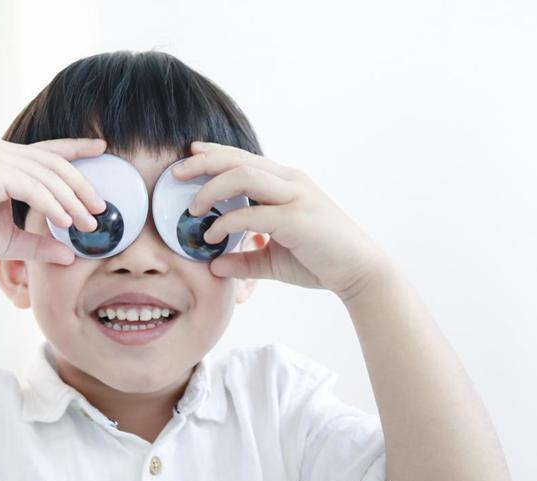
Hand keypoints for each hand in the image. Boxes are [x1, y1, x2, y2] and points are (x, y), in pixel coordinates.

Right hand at [0, 137, 107, 265]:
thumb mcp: (11, 239)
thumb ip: (41, 242)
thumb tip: (71, 254)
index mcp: (3, 158)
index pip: (48, 150)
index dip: (77, 148)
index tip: (102, 149)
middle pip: (54, 163)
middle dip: (82, 186)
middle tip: (101, 209)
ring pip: (47, 175)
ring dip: (72, 200)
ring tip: (88, 223)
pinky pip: (32, 187)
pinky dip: (52, 205)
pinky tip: (65, 222)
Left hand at [175, 141, 390, 300]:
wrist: (360, 272)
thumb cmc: (319, 260)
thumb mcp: (273, 260)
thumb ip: (244, 259)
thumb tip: (213, 266)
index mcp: (286, 183)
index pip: (244, 158)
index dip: (215, 153)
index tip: (189, 154)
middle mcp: (291, 182)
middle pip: (239, 160)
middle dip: (203, 162)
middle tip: (176, 172)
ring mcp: (296, 197)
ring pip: (244, 176)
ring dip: (212, 188)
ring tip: (192, 208)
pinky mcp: (298, 219)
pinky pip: (253, 213)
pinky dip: (226, 222)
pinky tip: (210, 236)